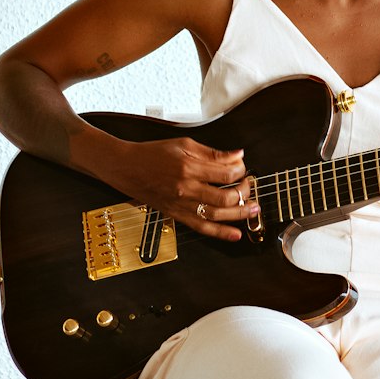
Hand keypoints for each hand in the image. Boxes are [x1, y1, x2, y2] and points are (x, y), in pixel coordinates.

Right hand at [107, 136, 255, 241]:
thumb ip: (212, 152)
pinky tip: (235, 234)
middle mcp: (186, 188)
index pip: (226, 173)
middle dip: (244, 192)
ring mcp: (181, 204)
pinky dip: (220, 233)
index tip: (242, 167)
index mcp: (189, 167)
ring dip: (239, 213)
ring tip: (253, 209)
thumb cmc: (152, 154)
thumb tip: (236, 154)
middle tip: (249, 186)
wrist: (127, 168)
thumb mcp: (184, 144)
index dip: (240, 170)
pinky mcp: (177, 214)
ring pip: (217, 214)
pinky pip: (201, 227)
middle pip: (225, 196)